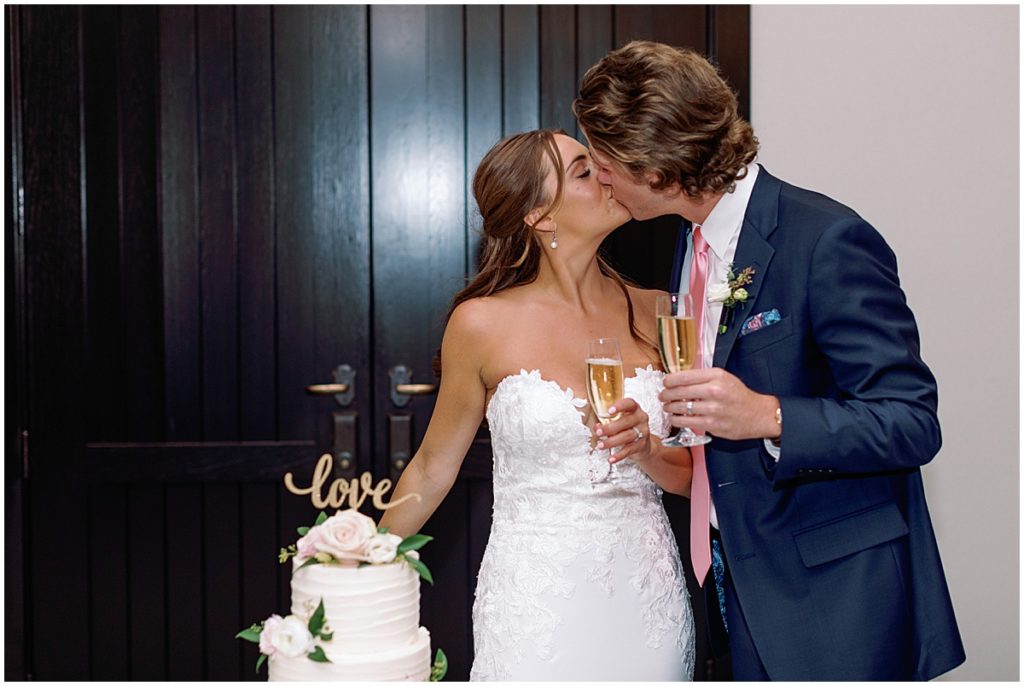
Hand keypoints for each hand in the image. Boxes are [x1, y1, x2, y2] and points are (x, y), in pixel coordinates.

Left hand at [593, 397, 653, 464]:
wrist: (643, 444)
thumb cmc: (627, 428)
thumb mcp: (618, 421)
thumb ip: (607, 421)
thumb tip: (596, 426)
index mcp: (634, 409)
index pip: (629, 403)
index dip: (620, 406)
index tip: (609, 411)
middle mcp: (640, 419)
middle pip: (626, 422)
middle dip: (610, 428)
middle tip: (599, 432)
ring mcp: (643, 432)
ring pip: (627, 436)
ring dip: (612, 441)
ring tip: (601, 445)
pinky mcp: (642, 445)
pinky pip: (629, 450)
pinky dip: (619, 455)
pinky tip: (611, 459)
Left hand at [660, 368, 779, 440]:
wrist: (758, 414)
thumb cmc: (739, 395)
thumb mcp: (724, 378)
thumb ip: (703, 378)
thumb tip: (679, 380)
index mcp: (716, 376)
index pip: (684, 376)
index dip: (669, 380)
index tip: (665, 382)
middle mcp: (714, 391)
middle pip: (679, 391)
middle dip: (666, 394)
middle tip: (662, 395)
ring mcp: (713, 409)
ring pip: (680, 407)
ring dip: (669, 407)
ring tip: (667, 407)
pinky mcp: (712, 424)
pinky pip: (686, 422)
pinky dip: (676, 420)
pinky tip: (674, 418)